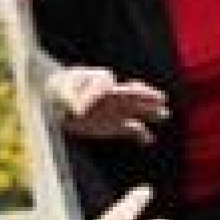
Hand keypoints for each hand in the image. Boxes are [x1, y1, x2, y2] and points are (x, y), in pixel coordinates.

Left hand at [48, 67, 165, 144]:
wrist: (55, 101)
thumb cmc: (56, 90)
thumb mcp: (57, 91)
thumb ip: (67, 98)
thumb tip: (75, 111)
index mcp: (98, 80)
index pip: (105, 87)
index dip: (95, 96)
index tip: (84, 108)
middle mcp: (111, 93)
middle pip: (131, 94)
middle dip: (144, 96)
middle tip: (160, 98)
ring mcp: (114, 109)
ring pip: (136, 109)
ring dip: (149, 111)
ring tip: (164, 113)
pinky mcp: (114, 125)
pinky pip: (131, 129)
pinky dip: (140, 134)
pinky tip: (149, 140)